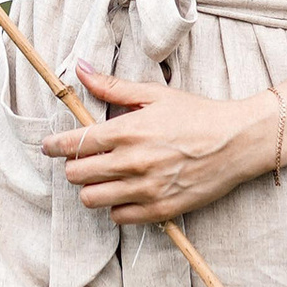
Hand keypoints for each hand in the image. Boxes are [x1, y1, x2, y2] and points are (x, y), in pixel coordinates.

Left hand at [43, 73, 276, 224]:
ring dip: (92, 189)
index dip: (55, 146)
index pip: (74, 144)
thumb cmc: (196, 114)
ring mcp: (146, 190)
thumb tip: (78, 69)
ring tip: (103, 178)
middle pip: (77, 176)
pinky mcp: (160, 210)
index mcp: (127, 131)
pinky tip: (126, 192)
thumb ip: (112, 86)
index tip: (50, 146)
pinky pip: (119, 217)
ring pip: (93, 200)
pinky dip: (116, 207)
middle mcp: (132, 163)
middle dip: (74, 167)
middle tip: (84, 160)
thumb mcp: (154, 94)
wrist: (236, 142)